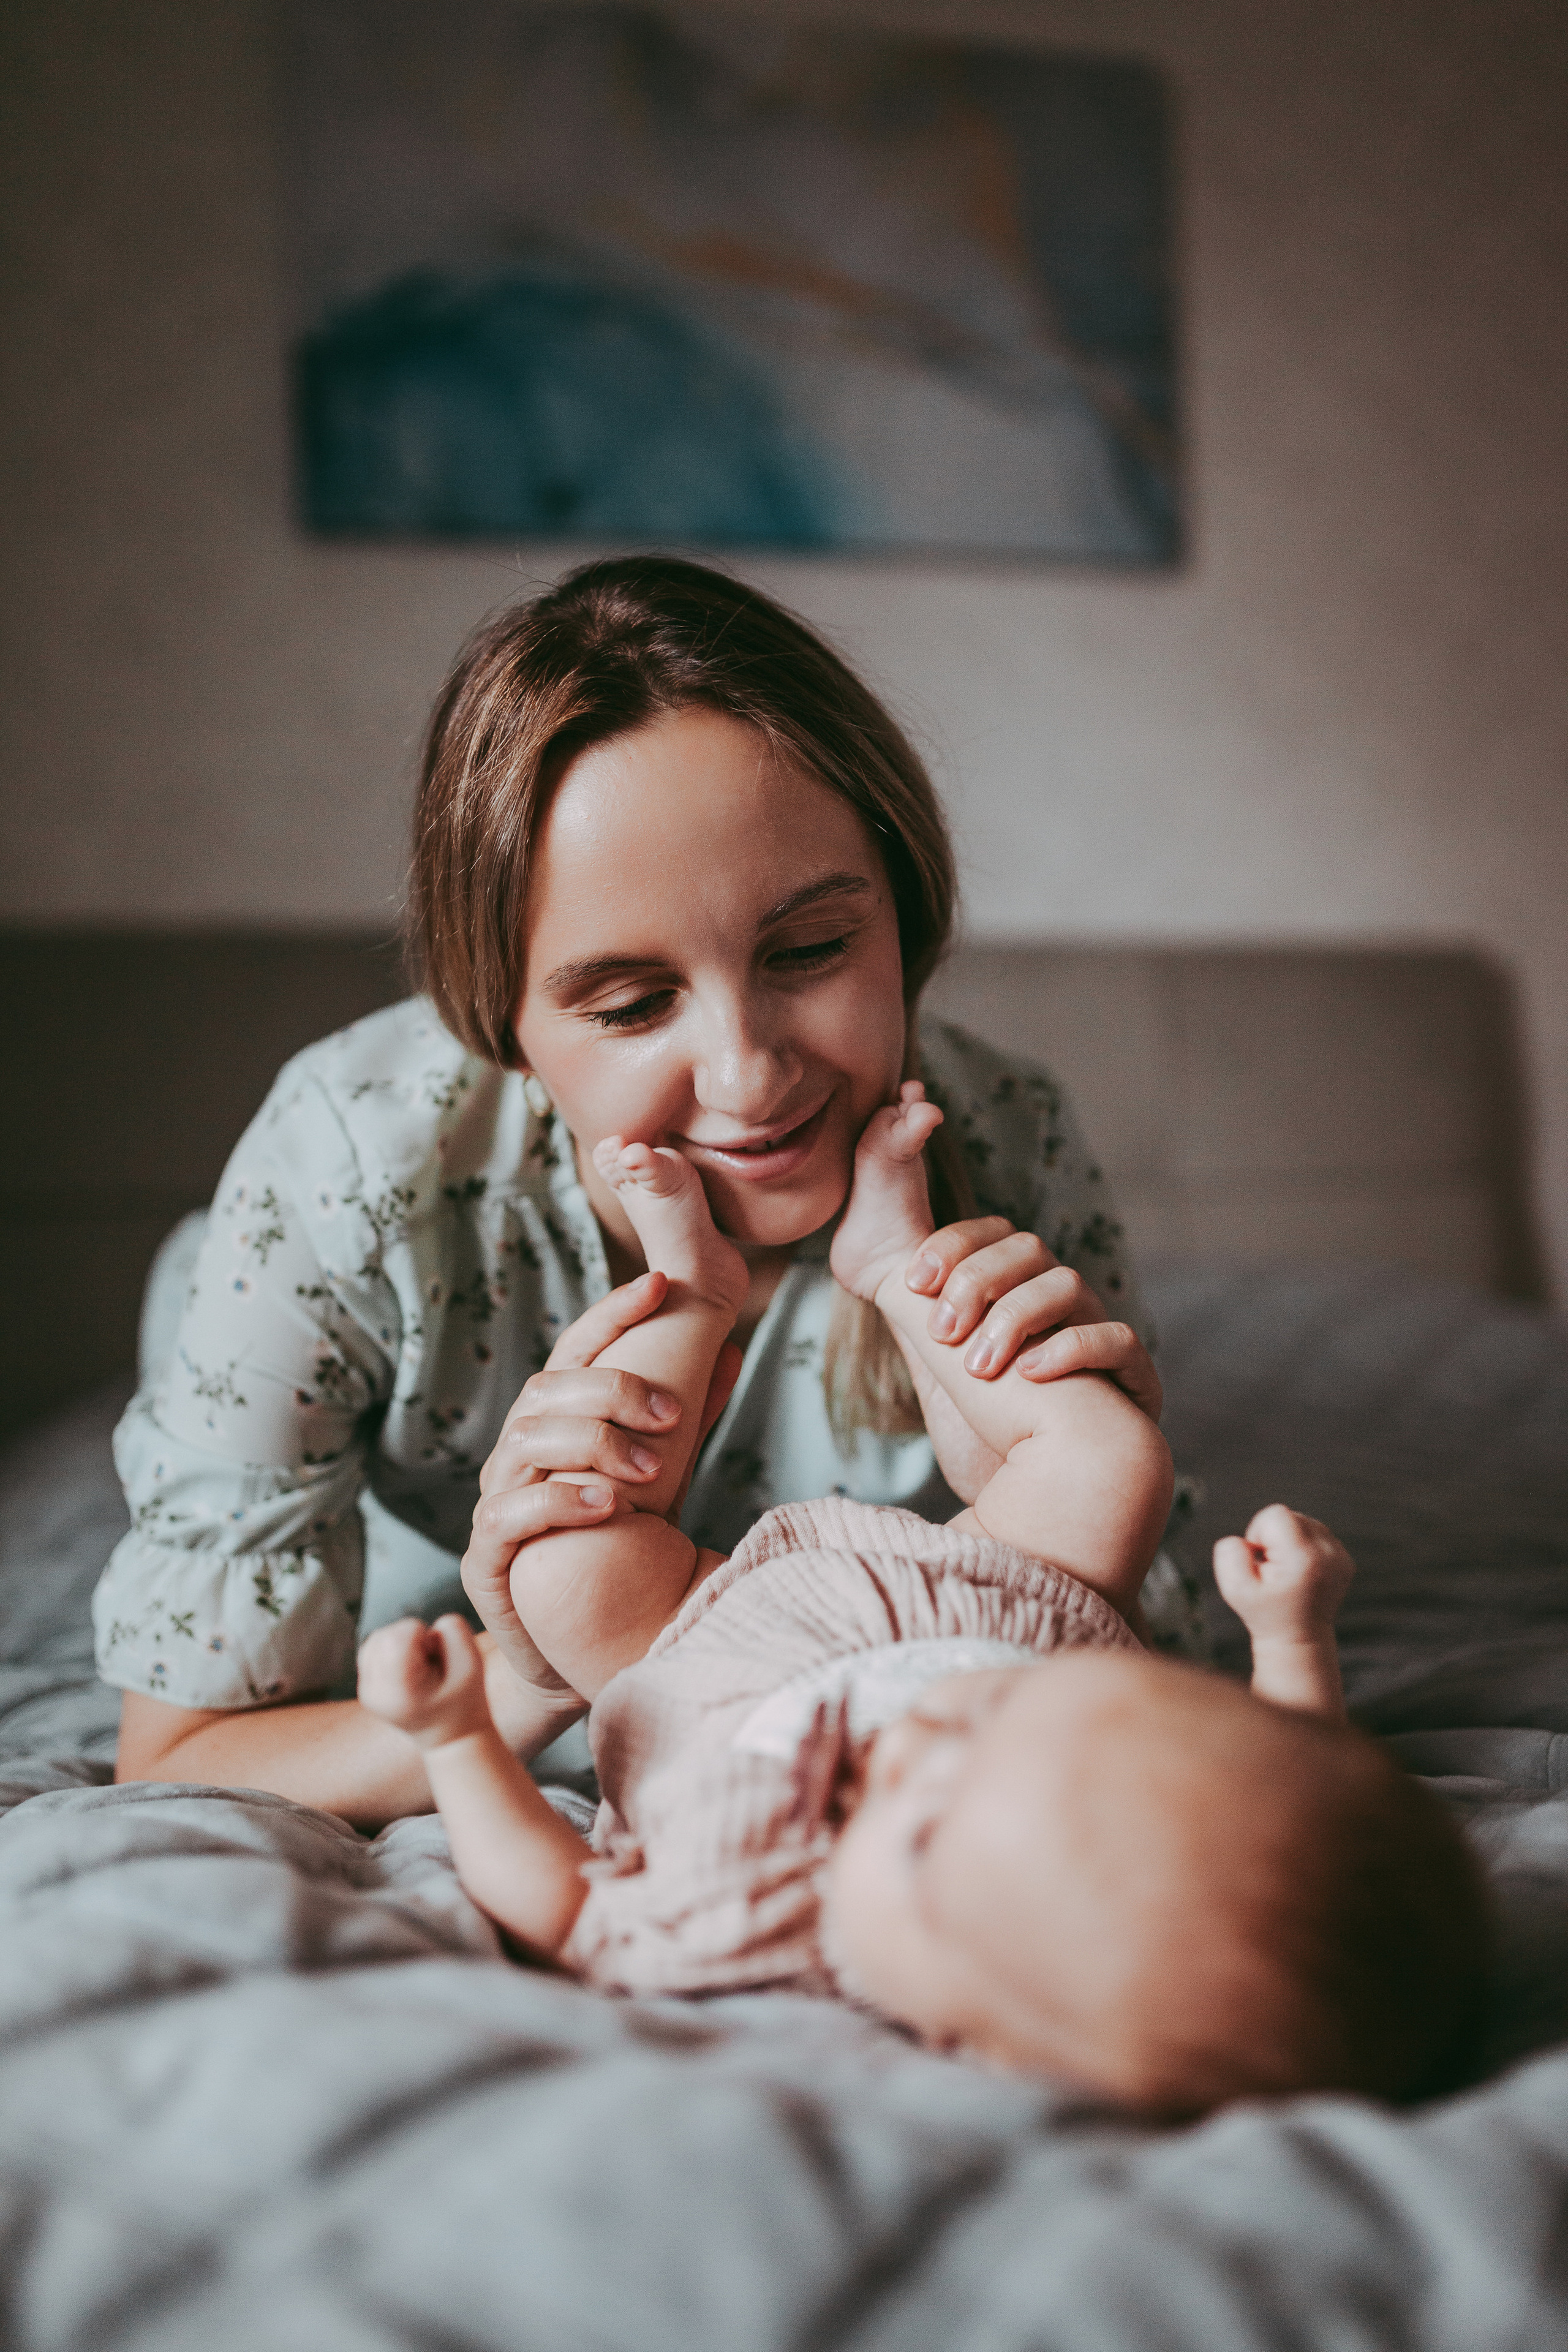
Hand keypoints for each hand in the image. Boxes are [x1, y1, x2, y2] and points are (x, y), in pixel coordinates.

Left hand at [358, 1615, 491, 1752]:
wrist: (450, 1736)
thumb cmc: (464, 1701)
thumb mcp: (473, 1663)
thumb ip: (455, 1631)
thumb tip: (425, 1626)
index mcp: (400, 1692)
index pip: (398, 1636)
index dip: (423, 1635)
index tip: (436, 1658)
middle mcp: (375, 1694)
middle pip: (384, 1635)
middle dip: (411, 1638)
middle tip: (430, 1663)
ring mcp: (366, 1692)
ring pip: (375, 1639)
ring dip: (401, 1642)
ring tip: (420, 1666)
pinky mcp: (365, 1688)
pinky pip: (372, 1649)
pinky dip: (392, 1650)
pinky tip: (409, 1668)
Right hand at [462, 1271, 740, 1682]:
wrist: (572, 1642)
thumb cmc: (616, 1544)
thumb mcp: (661, 1474)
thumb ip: (687, 1415)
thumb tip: (734, 1347)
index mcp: (554, 1423)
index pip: (574, 1350)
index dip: (610, 1313)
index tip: (658, 1285)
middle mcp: (516, 1452)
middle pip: (547, 1391)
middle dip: (611, 1392)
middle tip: (671, 1415)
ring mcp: (496, 1500)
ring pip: (524, 1442)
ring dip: (592, 1445)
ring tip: (649, 1468)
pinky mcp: (486, 1556)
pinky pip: (509, 1514)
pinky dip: (559, 1502)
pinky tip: (606, 1506)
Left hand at [905, 1220, 1161, 1416]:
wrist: (1043, 1500)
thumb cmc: (992, 1432)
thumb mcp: (943, 1371)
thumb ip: (922, 1322)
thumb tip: (883, 1276)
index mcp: (1020, 1292)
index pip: (994, 1234)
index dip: (953, 1244)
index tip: (914, 1281)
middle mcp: (1063, 1306)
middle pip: (1029, 1249)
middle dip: (976, 1281)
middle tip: (941, 1332)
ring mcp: (1100, 1336)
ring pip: (1068, 1284)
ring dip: (1015, 1316)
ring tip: (979, 1368)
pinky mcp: (1134, 1379)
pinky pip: (1119, 1340)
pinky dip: (1073, 1348)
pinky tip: (1030, 1373)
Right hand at [1214, 1506, 1354, 1641]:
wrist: (1298, 1637)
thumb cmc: (1264, 1612)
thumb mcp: (1234, 1588)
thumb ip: (1229, 1553)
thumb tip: (1246, 1539)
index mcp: (1302, 1557)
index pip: (1275, 1514)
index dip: (1258, 1533)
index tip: (1262, 1561)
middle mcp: (1328, 1553)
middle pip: (1291, 1516)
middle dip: (1275, 1536)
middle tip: (1274, 1569)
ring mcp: (1340, 1557)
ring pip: (1305, 1522)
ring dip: (1290, 1540)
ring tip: (1287, 1570)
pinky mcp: (1345, 1560)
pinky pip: (1317, 1534)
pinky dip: (1305, 1547)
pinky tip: (1301, 1571)